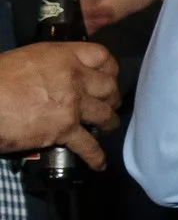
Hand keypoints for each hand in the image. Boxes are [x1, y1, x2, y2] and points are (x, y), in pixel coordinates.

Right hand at [0, 42, 119, 168]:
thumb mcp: (24, 60)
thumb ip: (46, 67)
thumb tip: (50, 78)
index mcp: (62, 56)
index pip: (101, 56)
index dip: (108, 68)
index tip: (108, 76)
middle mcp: (74, 78)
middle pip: (108, 86)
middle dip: (111, 97)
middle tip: (107, 104)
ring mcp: (72, 104)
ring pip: (105, 115)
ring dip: (109, 123)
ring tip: (107, 128)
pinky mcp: (65, 129)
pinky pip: (89, 146)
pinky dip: (96, 156)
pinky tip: (99, 163)